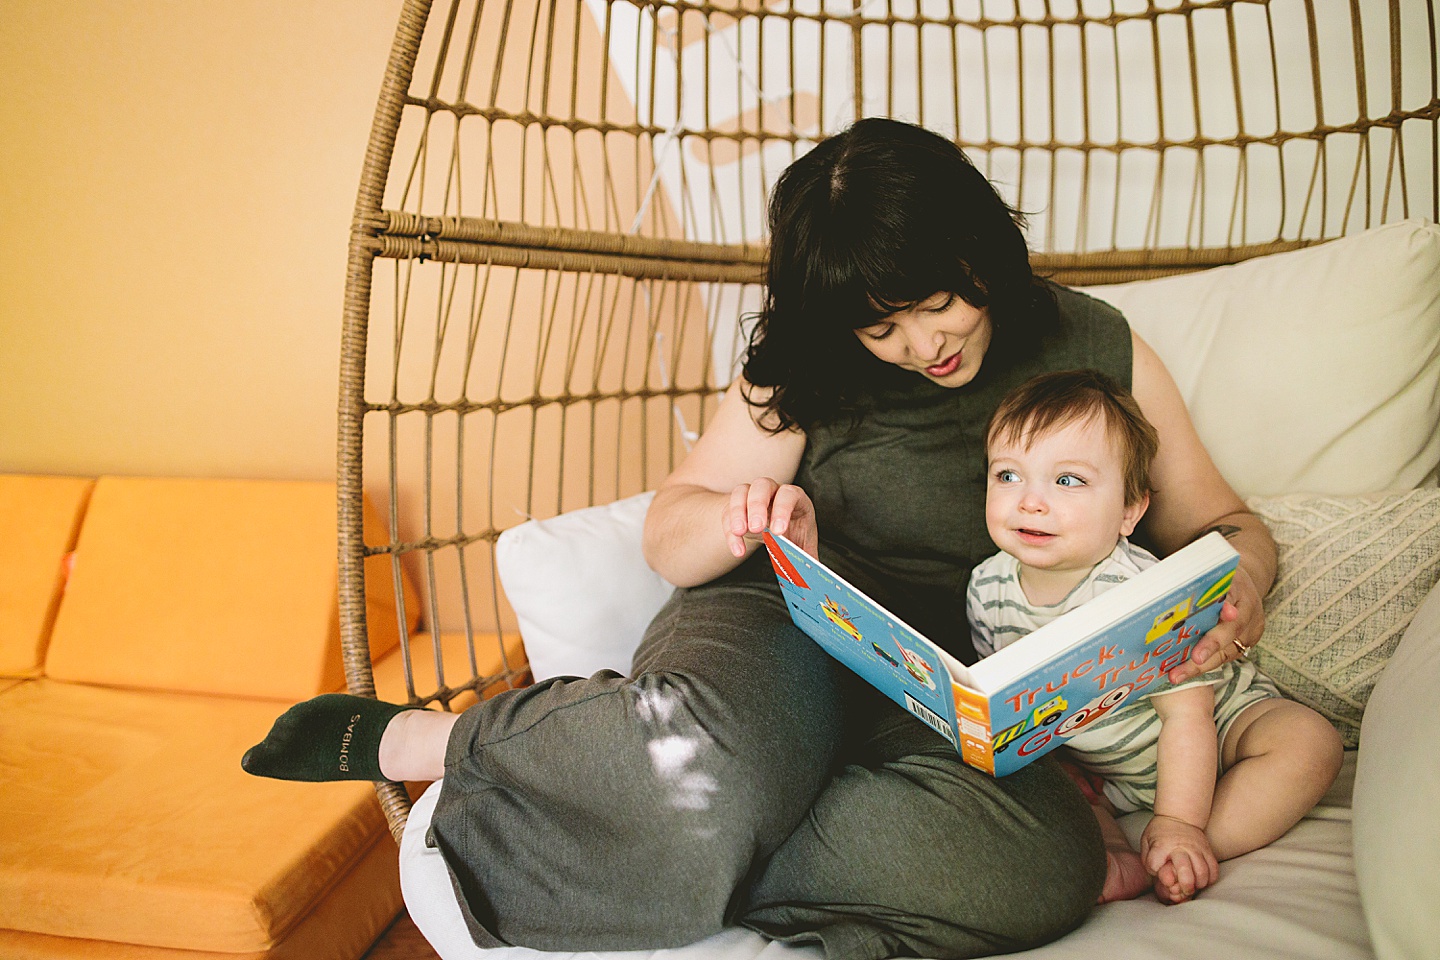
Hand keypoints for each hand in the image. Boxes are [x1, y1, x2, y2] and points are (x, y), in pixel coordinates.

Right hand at [723, 478, 816, 558]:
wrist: (779, 530)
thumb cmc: (795, 535)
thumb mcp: (805, 546)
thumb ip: (809, 560)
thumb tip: (816, 580)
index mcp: (795, 498)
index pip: (788, 494)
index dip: (783, 510)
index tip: (778, 532)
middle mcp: (773, 491)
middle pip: (762, 486)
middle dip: (757, 506)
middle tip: (756, 528)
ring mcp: (752, 496)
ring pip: (741, 492)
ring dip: (738, 512)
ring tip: (739, 532)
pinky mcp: (737, 508)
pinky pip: (728, 512)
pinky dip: (729, 529)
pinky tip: (737, 549)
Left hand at [1141, 814, 1217, 903]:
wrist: (1179, 816)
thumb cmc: (1160, 832)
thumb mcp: (1147, 841)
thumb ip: (1148, 859)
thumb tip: (1158, 876)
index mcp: (1162, 844)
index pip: (1155, 864)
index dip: (1154, 870)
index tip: (1155, 868)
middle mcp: (1181, 847)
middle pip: (1184, 869)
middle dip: (1184, 885)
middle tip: (1183, 890)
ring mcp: (1196, 848)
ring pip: (1202, 872)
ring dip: (1198, 884)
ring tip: (1193, 886)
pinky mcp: (1207, 850)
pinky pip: (1214, 869)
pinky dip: (1209, 879)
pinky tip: (1202, 880)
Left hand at [1168, 564, 1264, 683]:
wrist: (1243, 584)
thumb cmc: (1217, 578)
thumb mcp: (1209, 572)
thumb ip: (1195, 581)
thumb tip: (1168, 587)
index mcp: (1238, 587)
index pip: (1232, 598)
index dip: (1227, 609)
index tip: (1226, 615)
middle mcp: (1248, 611)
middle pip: (1230, 631)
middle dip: (1209, 647)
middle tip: (1194, 659)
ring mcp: (1251, 629)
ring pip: (1227, 651)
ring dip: (1201, 666)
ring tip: (1178, 675)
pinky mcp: (1247, 643)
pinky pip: (1225, 657)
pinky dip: (1205, 665)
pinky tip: (1184, 672)